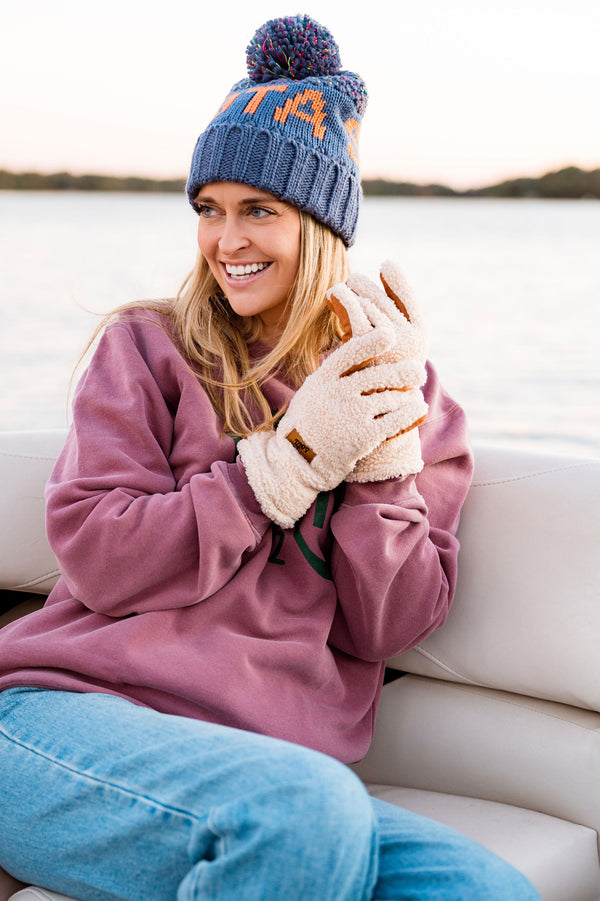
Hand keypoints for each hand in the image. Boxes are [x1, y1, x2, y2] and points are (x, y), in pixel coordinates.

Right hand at [238, 301, 426, 527]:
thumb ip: (330, 376)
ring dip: (407, 396)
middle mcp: (338, 393)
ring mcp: (352, 414)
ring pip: (390, 398)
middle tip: (418, 371)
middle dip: (403, 372)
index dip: (371, 342)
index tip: (390, 334)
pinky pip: (396, 420)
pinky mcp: (364, 436)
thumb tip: (355, 358)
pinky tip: (420, 409)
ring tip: (415, 395)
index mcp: (323, 379)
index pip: (351, 353)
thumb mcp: (310, 393)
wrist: (297, 462)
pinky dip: (411, 413)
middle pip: (379, 375)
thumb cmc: (305, 425)